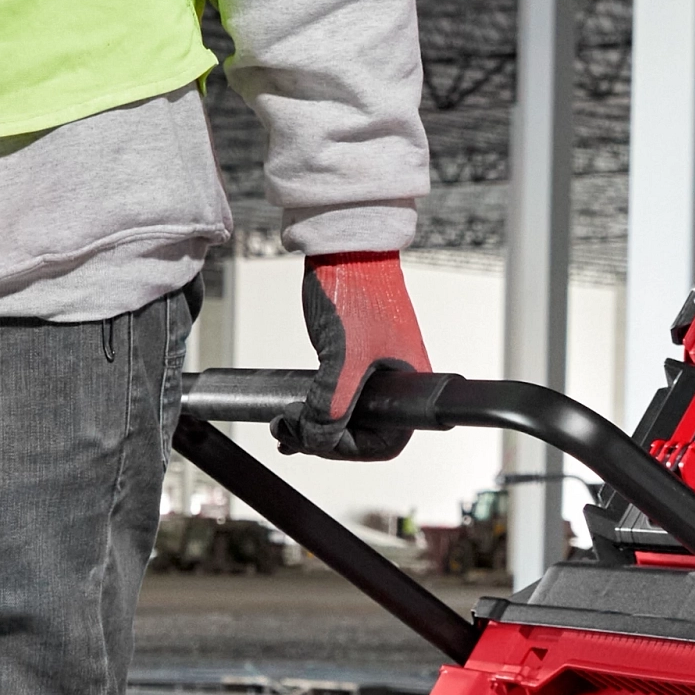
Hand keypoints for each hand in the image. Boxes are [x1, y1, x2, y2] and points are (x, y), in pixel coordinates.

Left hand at [276, 251, 430, 457]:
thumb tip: (316, 439)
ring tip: (284, 423)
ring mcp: (373, 369)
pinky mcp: (352, 357)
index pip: (384, 442)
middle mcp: (395, 381)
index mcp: (409, 385)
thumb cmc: (356, 289)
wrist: (344, 245)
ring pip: (344, 415)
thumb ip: (331, 405)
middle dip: (324, 438)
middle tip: (290, 432)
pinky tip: (291, 411)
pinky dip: (312, 407)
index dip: (348, 448)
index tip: (317, 442)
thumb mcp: (342, 357)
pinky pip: (335, 395)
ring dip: (313, 425)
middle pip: (362, 432)